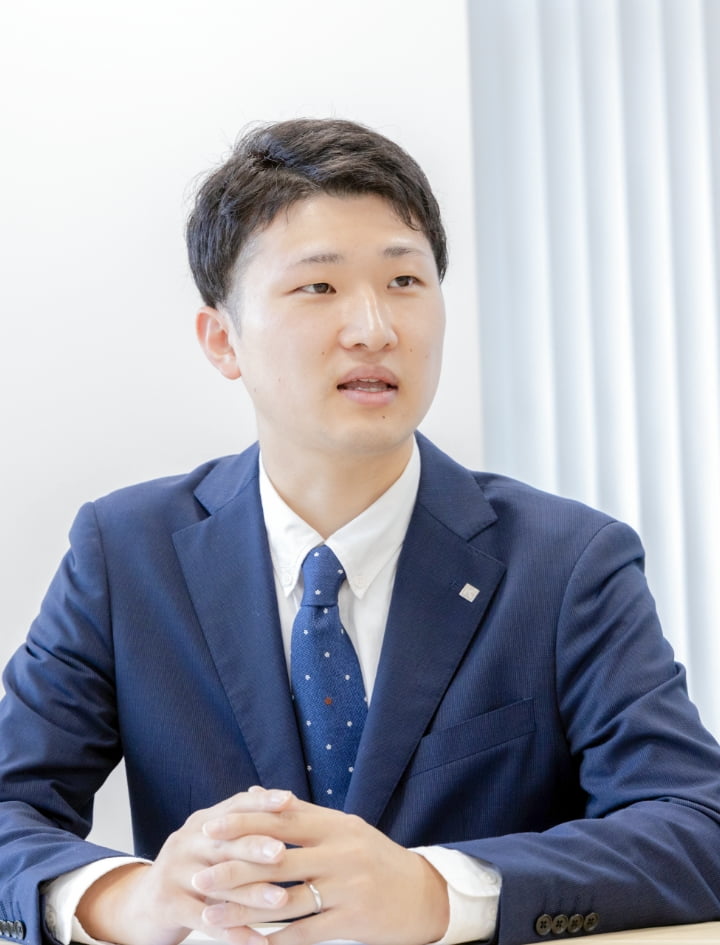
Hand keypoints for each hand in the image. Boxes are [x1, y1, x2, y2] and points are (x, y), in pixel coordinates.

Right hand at [76, 788, 294, 944]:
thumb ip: (240, 828)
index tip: (289, 799)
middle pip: (225, 842)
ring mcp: (173, 872)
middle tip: (283, 853)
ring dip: (251, 893)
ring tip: (281, 901)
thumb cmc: (190, 874)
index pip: (233, 806)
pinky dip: (232, 931)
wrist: (140, 908)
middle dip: (256, 847)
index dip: (261, 802)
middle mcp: (185, 841)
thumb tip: (280, 798)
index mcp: (201, 822)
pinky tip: (257, 941)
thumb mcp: (210, 846)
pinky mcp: (165, 904)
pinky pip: (204, 919)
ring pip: (218, 883)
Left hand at [192, 788, 449, 944]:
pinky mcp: (352, 920)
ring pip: (284, 899)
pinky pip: (305, 932)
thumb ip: (302, 815)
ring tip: (211, 915)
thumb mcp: (344, 829)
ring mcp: (347, 886)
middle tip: (198, 874)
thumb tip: (257, 792)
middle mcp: (340, 852)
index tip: (211, 828)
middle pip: (276, 858)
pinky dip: (275, 940)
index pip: (282, 819)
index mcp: (336, 825)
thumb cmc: (377, 859)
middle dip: (233, 867)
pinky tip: (250, 944)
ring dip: (244, 909)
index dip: (244, 823)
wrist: (425, 894)